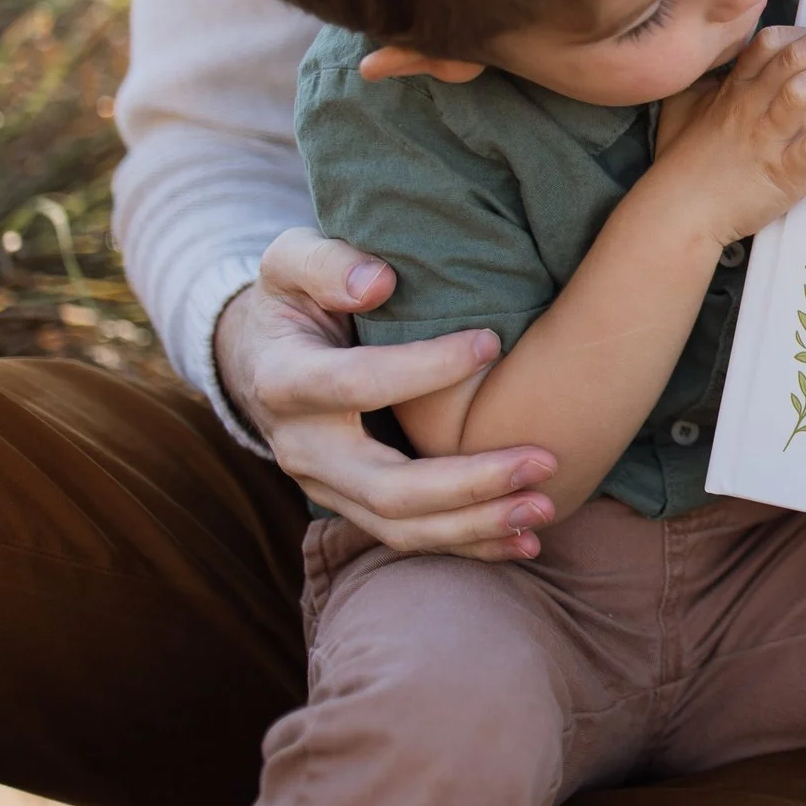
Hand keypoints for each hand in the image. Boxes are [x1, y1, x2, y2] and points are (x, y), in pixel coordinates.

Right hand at [216, 229, 560, 560]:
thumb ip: (326, 264)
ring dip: (477, 524)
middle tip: (544, 460)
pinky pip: (409, 538)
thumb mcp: (292, 261)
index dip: (424, 369)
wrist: (260, 357)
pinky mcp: (353, 505)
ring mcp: (325, 486)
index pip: (356, 384)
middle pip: (385, 486)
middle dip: (469, 482)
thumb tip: (377, 282)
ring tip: (545, 508)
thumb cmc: (295, 299)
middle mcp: (301, 448)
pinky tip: (526, 542)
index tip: (492, 341)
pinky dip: (469, 544)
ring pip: (399, 527)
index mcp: (285, 381)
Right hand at [648, 17, 805, 244]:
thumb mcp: (683, 110)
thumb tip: (720, 70)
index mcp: (734, 88)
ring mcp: (766, 136)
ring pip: (804, 91)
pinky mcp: (781, 171)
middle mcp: (750, 105)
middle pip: (796, 56)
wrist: (678, 212)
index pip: (772, 42)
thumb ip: (706, 85)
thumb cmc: (682, 163)